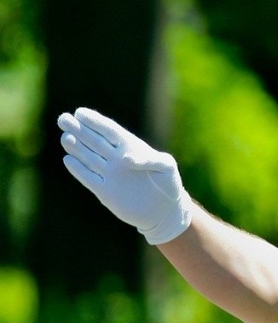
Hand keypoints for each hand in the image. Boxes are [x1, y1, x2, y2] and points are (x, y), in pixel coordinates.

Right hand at [57, 107, 192, 244]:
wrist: (165, 211)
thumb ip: (149, 160)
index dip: (95, 121)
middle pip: (94, 140)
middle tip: (63, 118)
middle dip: (79, 129)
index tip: (80, 112)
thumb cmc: (170, 184)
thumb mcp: (166, 167)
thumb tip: (125, 158)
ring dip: (76, 147)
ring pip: (88, 157)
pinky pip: (89, 178)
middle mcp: (117, 158)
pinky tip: (68, 159)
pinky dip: (78, 169)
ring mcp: (110, 174)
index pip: (110, 130)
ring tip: (65, 136)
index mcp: (132, 147)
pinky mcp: (105, 191)